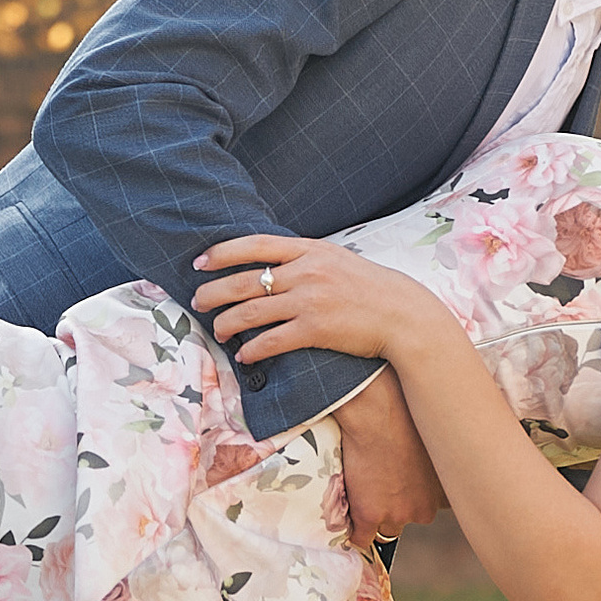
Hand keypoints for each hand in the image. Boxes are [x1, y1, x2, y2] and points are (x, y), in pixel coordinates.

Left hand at [191, 230, 422, 368]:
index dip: (222, 253)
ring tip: (217, 330)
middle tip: (198, 301)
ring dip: (227, 323)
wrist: (403, 314)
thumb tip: (271, 261)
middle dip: (214, 292)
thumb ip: (305, 258)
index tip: (200, 262)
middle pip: (244, 280)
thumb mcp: (337, 259)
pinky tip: (244, 355)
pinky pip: (271, 341)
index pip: (254, 245)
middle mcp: (306, 272)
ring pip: (251, 311)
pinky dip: (252, 349)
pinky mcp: (315, 330)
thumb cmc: (369, 288)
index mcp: (309, 249)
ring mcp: (310, 300)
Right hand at [333, 367, 442, 541]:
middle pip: (410, 516)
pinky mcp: (371, 516)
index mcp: (443, 490)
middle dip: (398, 505)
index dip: (417, 494)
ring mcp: (398, 514)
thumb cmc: (405, 413)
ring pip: (387, 530)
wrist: (378, 414)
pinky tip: (350, 518)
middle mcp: (425, 507)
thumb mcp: (433, 437)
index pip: (435, 506)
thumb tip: (426, 460)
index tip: (408, 485)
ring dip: (376, 516)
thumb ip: (435, 458)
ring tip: (363, 494)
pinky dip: (355, 532)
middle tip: (382, 483)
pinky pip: (362, 539)